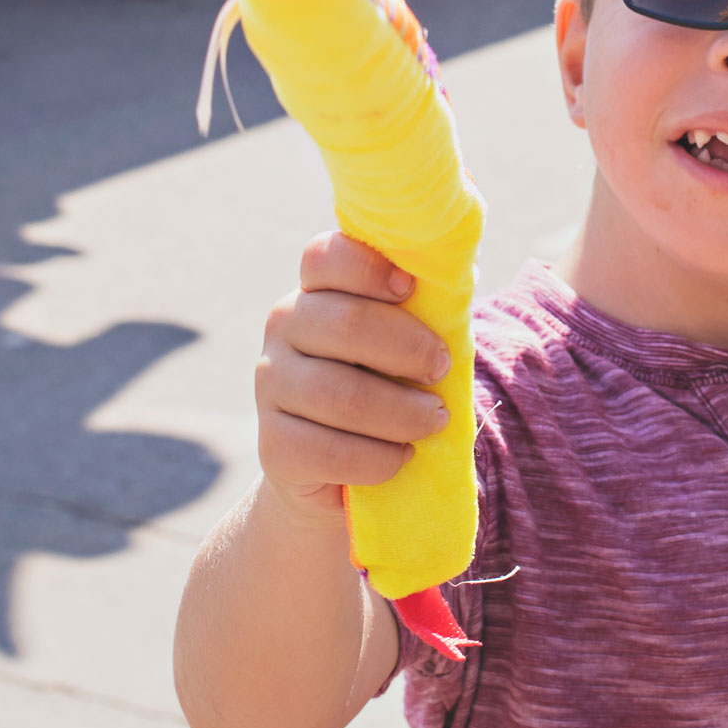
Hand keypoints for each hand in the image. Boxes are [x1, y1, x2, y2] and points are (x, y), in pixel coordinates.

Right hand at [255, 230, 450, 524]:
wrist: (339, 470)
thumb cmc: (385, 383)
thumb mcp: (404, 337)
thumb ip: (423, 305)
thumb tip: (457, 273)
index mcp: (315, 289)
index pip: (324, 257)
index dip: (368, 268)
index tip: (409, 288)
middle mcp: (283, 329)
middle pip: (344, 324)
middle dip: (407, 348)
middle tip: (441, 369)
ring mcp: (270, 387)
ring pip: (341, 394)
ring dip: (402, 411)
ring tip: (435, 419)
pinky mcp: (273, 446)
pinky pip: (330, 451)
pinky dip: (379, 458)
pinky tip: (402, 456)